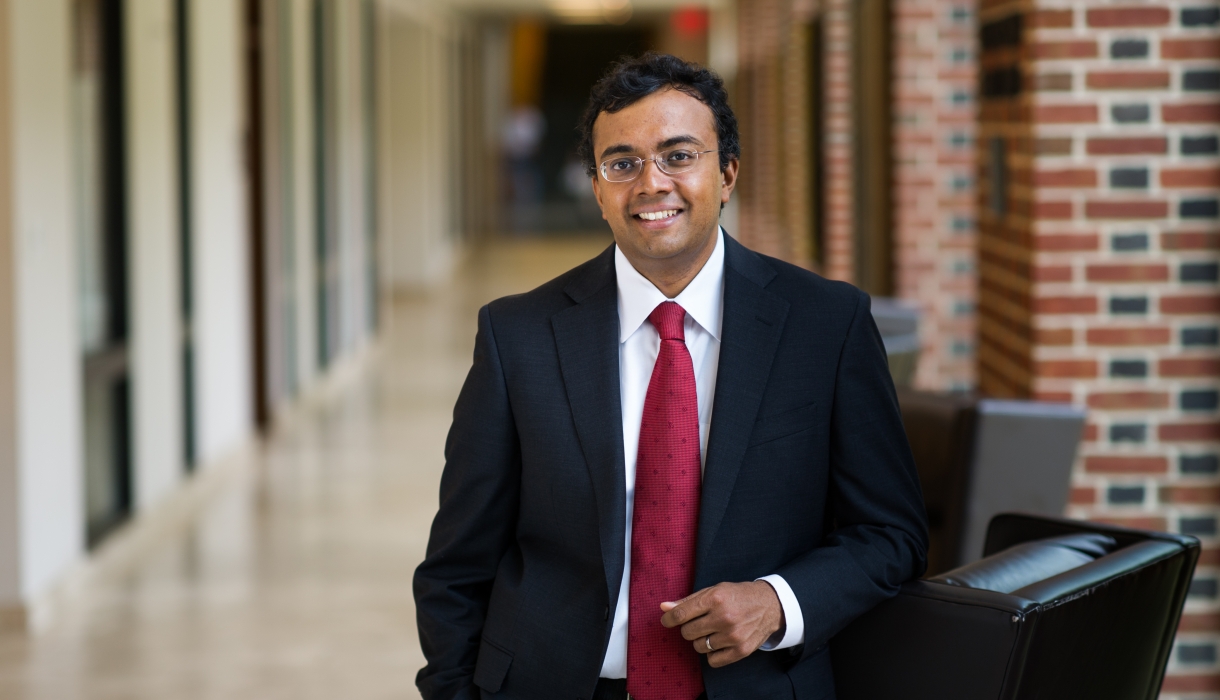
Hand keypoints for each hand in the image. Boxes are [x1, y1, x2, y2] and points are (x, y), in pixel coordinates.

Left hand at [659, 581, 783, 667]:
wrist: (769, 605)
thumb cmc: (738, 596)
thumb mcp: (713, 591)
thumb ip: (688, 601)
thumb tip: (663, 607)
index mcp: (715, 598)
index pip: (681, 614)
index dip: (669, 619)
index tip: (667, 620)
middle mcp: (724, 617)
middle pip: (687, 632)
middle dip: (689, 628)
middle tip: (700, 622)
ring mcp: (733, 635)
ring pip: (698, 647)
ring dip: (701, 640)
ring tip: (713, 630)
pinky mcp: (741, 650)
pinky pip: (712, 660)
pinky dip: (712, 653)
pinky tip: (720, 642)